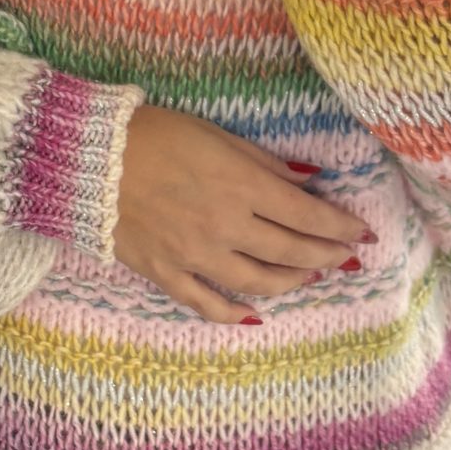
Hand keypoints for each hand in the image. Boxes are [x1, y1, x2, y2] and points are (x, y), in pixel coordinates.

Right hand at [112, 103, 374, 324]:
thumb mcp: (217, 137)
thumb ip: (264, 164)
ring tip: (307, 275)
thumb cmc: (155, 135)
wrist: (88, 158)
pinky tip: (254, 314)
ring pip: (257, 283)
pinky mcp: (166, 273)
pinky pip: (206, 304)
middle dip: (325, 254)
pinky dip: (234, 314)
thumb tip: (308, 181)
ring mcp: (194, 256)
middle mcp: (225, 227)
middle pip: (291, 251)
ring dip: (290, 282)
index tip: (362, 233)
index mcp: (241, 187)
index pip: (307, 215)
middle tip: (345, 256)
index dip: (341, 227)